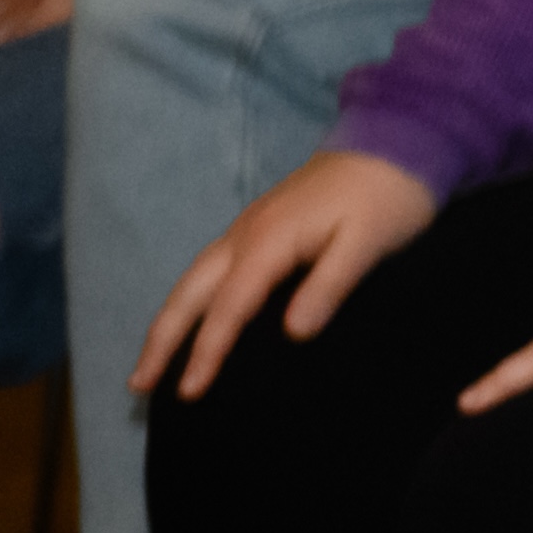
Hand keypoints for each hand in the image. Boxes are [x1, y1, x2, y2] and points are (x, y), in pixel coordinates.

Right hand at [141, 151, 439, 400]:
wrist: (396, 140)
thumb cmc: (388, 196)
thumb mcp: (369, 242)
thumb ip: (330, 285)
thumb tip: (294, 334)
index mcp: (269, 241)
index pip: (229, 307)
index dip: (207, 351)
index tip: (187, 392)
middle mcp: (246, 234)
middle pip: (191, 293)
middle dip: (161, 339)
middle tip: (137, 384)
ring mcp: (249, 228)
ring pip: (194, 279)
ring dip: (169, 320)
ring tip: (150, 363)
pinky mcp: (260, 226)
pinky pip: (211, 269)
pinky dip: (192, 300)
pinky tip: (194, 319)